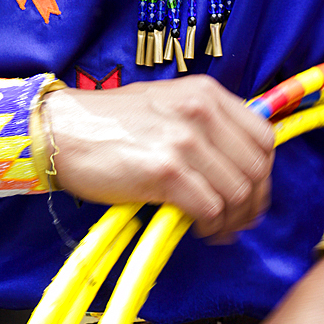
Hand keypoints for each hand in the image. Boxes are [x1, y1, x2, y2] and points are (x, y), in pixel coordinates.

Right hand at [47, 76, 273, 237]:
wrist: (60, 131)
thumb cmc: (110, 124)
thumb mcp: (167, 105)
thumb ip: (205, 126)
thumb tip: (237, 168)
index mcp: (207, 93)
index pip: (264, 138)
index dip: (264, 174)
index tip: (252, 194)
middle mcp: (201, 111)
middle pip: (256, 170)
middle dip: (252, 204)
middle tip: (238, 222)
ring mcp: (185, 140)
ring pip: (238, 193)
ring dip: (232, 220)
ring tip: (217, 230)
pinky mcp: (166, 170)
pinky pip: (210, 209)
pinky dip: (210, 226)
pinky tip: (198, 229)